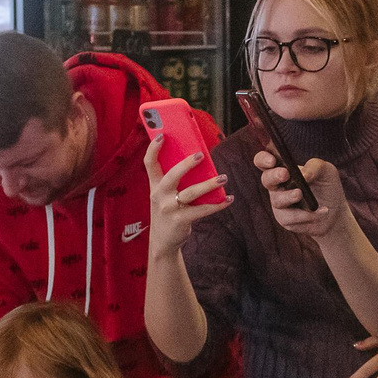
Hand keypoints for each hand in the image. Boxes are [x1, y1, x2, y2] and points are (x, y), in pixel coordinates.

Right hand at [144, 134, 229, 256]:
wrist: (162, 242)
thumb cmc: (168, 211)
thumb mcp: (165, 195)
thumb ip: (175, 180)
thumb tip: (199, 160)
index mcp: (155, 185)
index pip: (149, 163)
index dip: (153, 149)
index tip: (161, 136)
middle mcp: (159, 195)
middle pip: (172, 175)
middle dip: (186, 164)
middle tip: (201, 155)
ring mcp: (169, 208)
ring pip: (190, 193)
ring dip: (209, 184)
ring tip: (223, 178)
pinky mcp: (180, 220)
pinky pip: (202, 210)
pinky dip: (217, 204)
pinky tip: (228, 198)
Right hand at [263, 152, 347, 242]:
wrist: (335, 213)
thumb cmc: (327, 186)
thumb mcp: (326, 171)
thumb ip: (314, 167)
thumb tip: (303, 175)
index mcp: (282, 167)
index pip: (264, 160)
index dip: (263, 158)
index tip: (272, 160)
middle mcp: (277, 185)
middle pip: (266, 179)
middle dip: (274, 176)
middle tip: (285, 174)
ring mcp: (279, 202)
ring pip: (277, 200)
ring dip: (289, 196)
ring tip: (301, 194)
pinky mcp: (285, 219)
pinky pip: (290, 217)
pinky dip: (307, 214)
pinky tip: (322, 211)